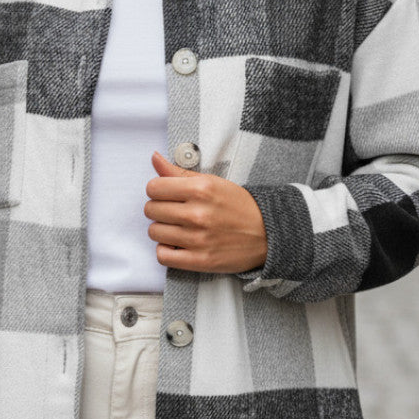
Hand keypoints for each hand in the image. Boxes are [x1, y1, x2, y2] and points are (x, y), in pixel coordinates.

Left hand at [144, 151, 267, 272]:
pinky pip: (163, 256)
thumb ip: (180, 172)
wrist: (267, 234)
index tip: (165, 195)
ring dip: (161, 230)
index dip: (157, 190)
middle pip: (151, 210)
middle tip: (172, 211)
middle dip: (158, 209)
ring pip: (154, 232)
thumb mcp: (212, 182)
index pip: (154, 188)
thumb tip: (155, 158)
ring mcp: (198, 239)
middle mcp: (198, 213)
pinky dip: (165, 251)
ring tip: (176, 228)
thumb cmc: (239, 206)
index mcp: (201, 189)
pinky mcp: (200, 260)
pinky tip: (175, 244)